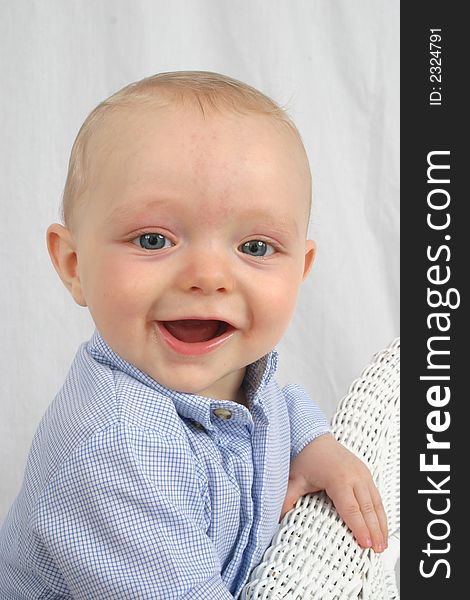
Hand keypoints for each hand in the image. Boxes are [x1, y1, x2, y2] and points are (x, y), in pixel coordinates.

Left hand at [281, 433, 387, 552]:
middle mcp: (354, 475)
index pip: (350, 508)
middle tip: (376, 550)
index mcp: (338, 478)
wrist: (314, 436)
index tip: (364, 544)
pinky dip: (380, 512)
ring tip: (382, 543)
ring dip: (380, 524)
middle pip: (366, 508)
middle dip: (373, 531)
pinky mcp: (365, 472)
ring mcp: (362, 472)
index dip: (358, 528)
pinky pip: (376, 495)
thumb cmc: (306, 458)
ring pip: (375, 503)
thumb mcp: (294, 479)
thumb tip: (279, 520)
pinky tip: (381, 525)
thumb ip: (288, 500)